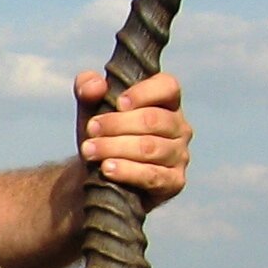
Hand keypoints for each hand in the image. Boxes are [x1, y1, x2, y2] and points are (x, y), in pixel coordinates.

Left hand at [76, 69, 191, 207]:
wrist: (96, 175)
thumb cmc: (101, 135)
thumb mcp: (90, 108)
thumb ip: (87, 88)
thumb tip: (95, 86)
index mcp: (166, 102)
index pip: (168, 86)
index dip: (143, 92)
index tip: (117, 103)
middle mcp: (179, 127)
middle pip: (153, 120)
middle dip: (116, 124)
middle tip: (91, 129)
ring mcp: (179, 155)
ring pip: (149, 147)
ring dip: (114, 147)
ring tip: (89, 150)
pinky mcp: (174, 182)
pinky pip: (153, 175)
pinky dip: (127, 171)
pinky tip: (106, 168)